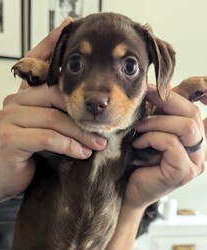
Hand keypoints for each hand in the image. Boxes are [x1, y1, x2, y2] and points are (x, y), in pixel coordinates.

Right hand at [0, 18, 106, 197]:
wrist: (11, 177)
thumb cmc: (36, 151)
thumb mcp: (52, 128)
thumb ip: (63, 110)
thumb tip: (86, 97)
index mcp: (24, 93)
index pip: (39, 63)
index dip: (53, 44)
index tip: (73, 31)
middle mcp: (14, 100)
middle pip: (56, 97)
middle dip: (83, 114)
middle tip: (105, 129)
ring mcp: (8, 117)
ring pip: (54, 118)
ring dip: (81, 133)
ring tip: (99, 144)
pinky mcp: (8, 137)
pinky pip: (46, 137)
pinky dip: (68, 145)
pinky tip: (82, 154)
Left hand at [127, 85, 205, 208]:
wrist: (129, 190)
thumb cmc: (139, 161)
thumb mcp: (150, 132)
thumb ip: (161, 113)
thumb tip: (167, 85)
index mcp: (194, 139)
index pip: (194, 110)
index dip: (180, 95)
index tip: (158, 88)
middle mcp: (200, 150)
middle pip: (192, 114)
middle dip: (165, 101)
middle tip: (144, 97)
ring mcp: (194, 162)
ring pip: (185, 126)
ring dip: (156, 122)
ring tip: (139, 128)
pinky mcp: (183, 171)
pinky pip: (171, 143)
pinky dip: (151, 138)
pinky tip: (138, 144)